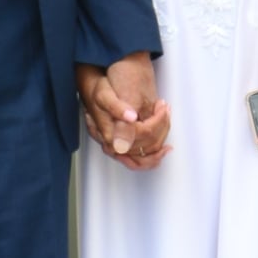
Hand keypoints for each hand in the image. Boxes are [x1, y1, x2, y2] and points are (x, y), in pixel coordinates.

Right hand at [76, 53, 171, 169]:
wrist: (90, 95)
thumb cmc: (98, 95)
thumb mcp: (105, 96)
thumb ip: (117, 108)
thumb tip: (131, 117)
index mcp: (113, 134)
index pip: (145, 132)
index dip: (158, 120)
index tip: (163, 107)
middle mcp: (114, 146)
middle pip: (148, 146)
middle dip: (162, 128)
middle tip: (166, 112)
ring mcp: (117, 150)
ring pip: (145, 158)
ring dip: (160, 145)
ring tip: (167, 129)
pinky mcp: (119, 151)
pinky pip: (138, 162)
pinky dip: (151, 158)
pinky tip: (160, 151)